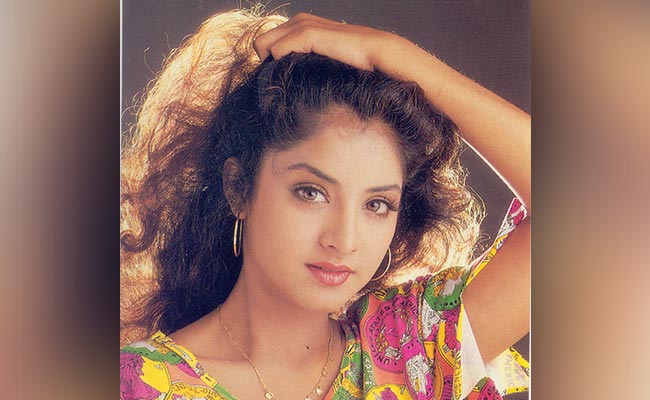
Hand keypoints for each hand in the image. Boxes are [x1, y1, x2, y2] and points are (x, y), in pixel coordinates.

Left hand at [253, 13, 407, 72]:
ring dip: (271, 64)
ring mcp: (305, 25)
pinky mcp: (311, 34)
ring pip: (265, 42)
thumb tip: (291, 82)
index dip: (271, 61)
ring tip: (285, 81)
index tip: (281, 79)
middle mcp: (302, 21)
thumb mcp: (328, 64)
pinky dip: (280, 62)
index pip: (271, 39)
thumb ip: (310, 64)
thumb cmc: (359, 66)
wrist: (382, 56)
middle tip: (280, 82)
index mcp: (306, 26)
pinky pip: (279, 48)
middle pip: (262, 40)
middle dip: (266, 62)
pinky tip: (293, 74)